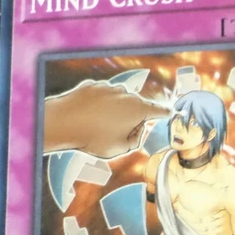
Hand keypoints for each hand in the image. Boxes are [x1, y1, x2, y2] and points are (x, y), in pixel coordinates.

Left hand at [43, 80, 171, 158]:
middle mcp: (126, 94)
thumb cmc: (93, 138)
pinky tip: (90, 117)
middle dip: (133, 118)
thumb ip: (136, 140)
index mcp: (138, 109)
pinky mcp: (93, 85)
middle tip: (119, 135)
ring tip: (100, 127)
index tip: (171, 112)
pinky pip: (103, 96)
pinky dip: (100, 105)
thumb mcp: (121, 148)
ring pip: (119, 100)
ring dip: (115, 111)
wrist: (63, 122)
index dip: (166, 113)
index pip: (158, 110)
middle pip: (137, 106)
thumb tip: (139, 130)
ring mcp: (109, 87)